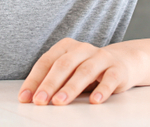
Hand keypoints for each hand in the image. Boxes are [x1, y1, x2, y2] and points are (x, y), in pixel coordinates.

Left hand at [18, 39, 143, 105]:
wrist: (123, 62)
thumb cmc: (88, 69)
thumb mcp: (69, 71)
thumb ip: (53, 81)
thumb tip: (32, 98)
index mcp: (66, 47)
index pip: (47, 61)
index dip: (34, 79)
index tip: (25, 97)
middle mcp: (83, 49)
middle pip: (64, 65)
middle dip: (50, 84)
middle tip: (40, 101)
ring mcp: (101, 57)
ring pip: (84, 71)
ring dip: (70, 88)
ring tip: (59, 102)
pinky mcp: (117, 69)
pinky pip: (109, 79)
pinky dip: (102, 90)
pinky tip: (94, 100)